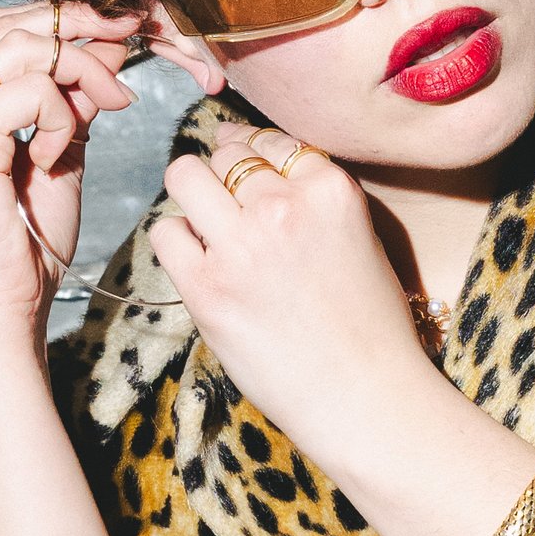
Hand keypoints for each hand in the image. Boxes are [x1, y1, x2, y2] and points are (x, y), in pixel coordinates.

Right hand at [0, 1, 147, 349]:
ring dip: (83, 70)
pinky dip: (60, 114)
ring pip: (25, 47)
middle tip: (131, 36)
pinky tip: (54, 155)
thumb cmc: (22, 243)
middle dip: (80, 25)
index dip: (61, 23)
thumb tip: (107, 44)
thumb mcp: (55, 149)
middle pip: (9, 25)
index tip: (117, 32)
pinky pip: (33, 88)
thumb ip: (69, 97)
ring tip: (110, 104)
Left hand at [148, 124, 435, 472]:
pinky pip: (165, 231)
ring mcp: (242, 247)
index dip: (254, 150)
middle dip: (223, 174)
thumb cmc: (369, 325)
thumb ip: (313, 198)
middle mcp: (284, 207)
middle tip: (227, 205)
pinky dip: (175, 239)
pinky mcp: (208, 288)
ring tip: (206, 225)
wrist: (365, 396)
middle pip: (226, 154)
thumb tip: (255, 164)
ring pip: (185, 176)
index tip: (246, 168)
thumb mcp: (361, 237)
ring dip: (192, 194)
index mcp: (330, 190)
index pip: (271, 139)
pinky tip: (196, 260)